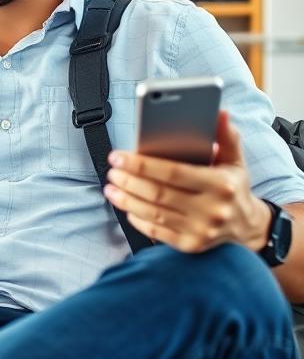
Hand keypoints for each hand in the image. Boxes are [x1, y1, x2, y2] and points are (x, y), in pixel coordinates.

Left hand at [104, 110, 270, 253]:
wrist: (247, 227)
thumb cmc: (233, 187)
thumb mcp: (234, 161)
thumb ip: (226, 136)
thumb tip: (219, 112)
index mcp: (221, 185)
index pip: (173, 172)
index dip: (141, 164)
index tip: (118, 156)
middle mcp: (211, 210)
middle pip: (158, 193)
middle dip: (129, 180)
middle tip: (112, 170)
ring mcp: (200, 231)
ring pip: (153, 213)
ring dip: (126, 199)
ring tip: (111, 187)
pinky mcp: (190, 246)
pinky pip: (156, 231)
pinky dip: (136, 218)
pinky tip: (125, 206)